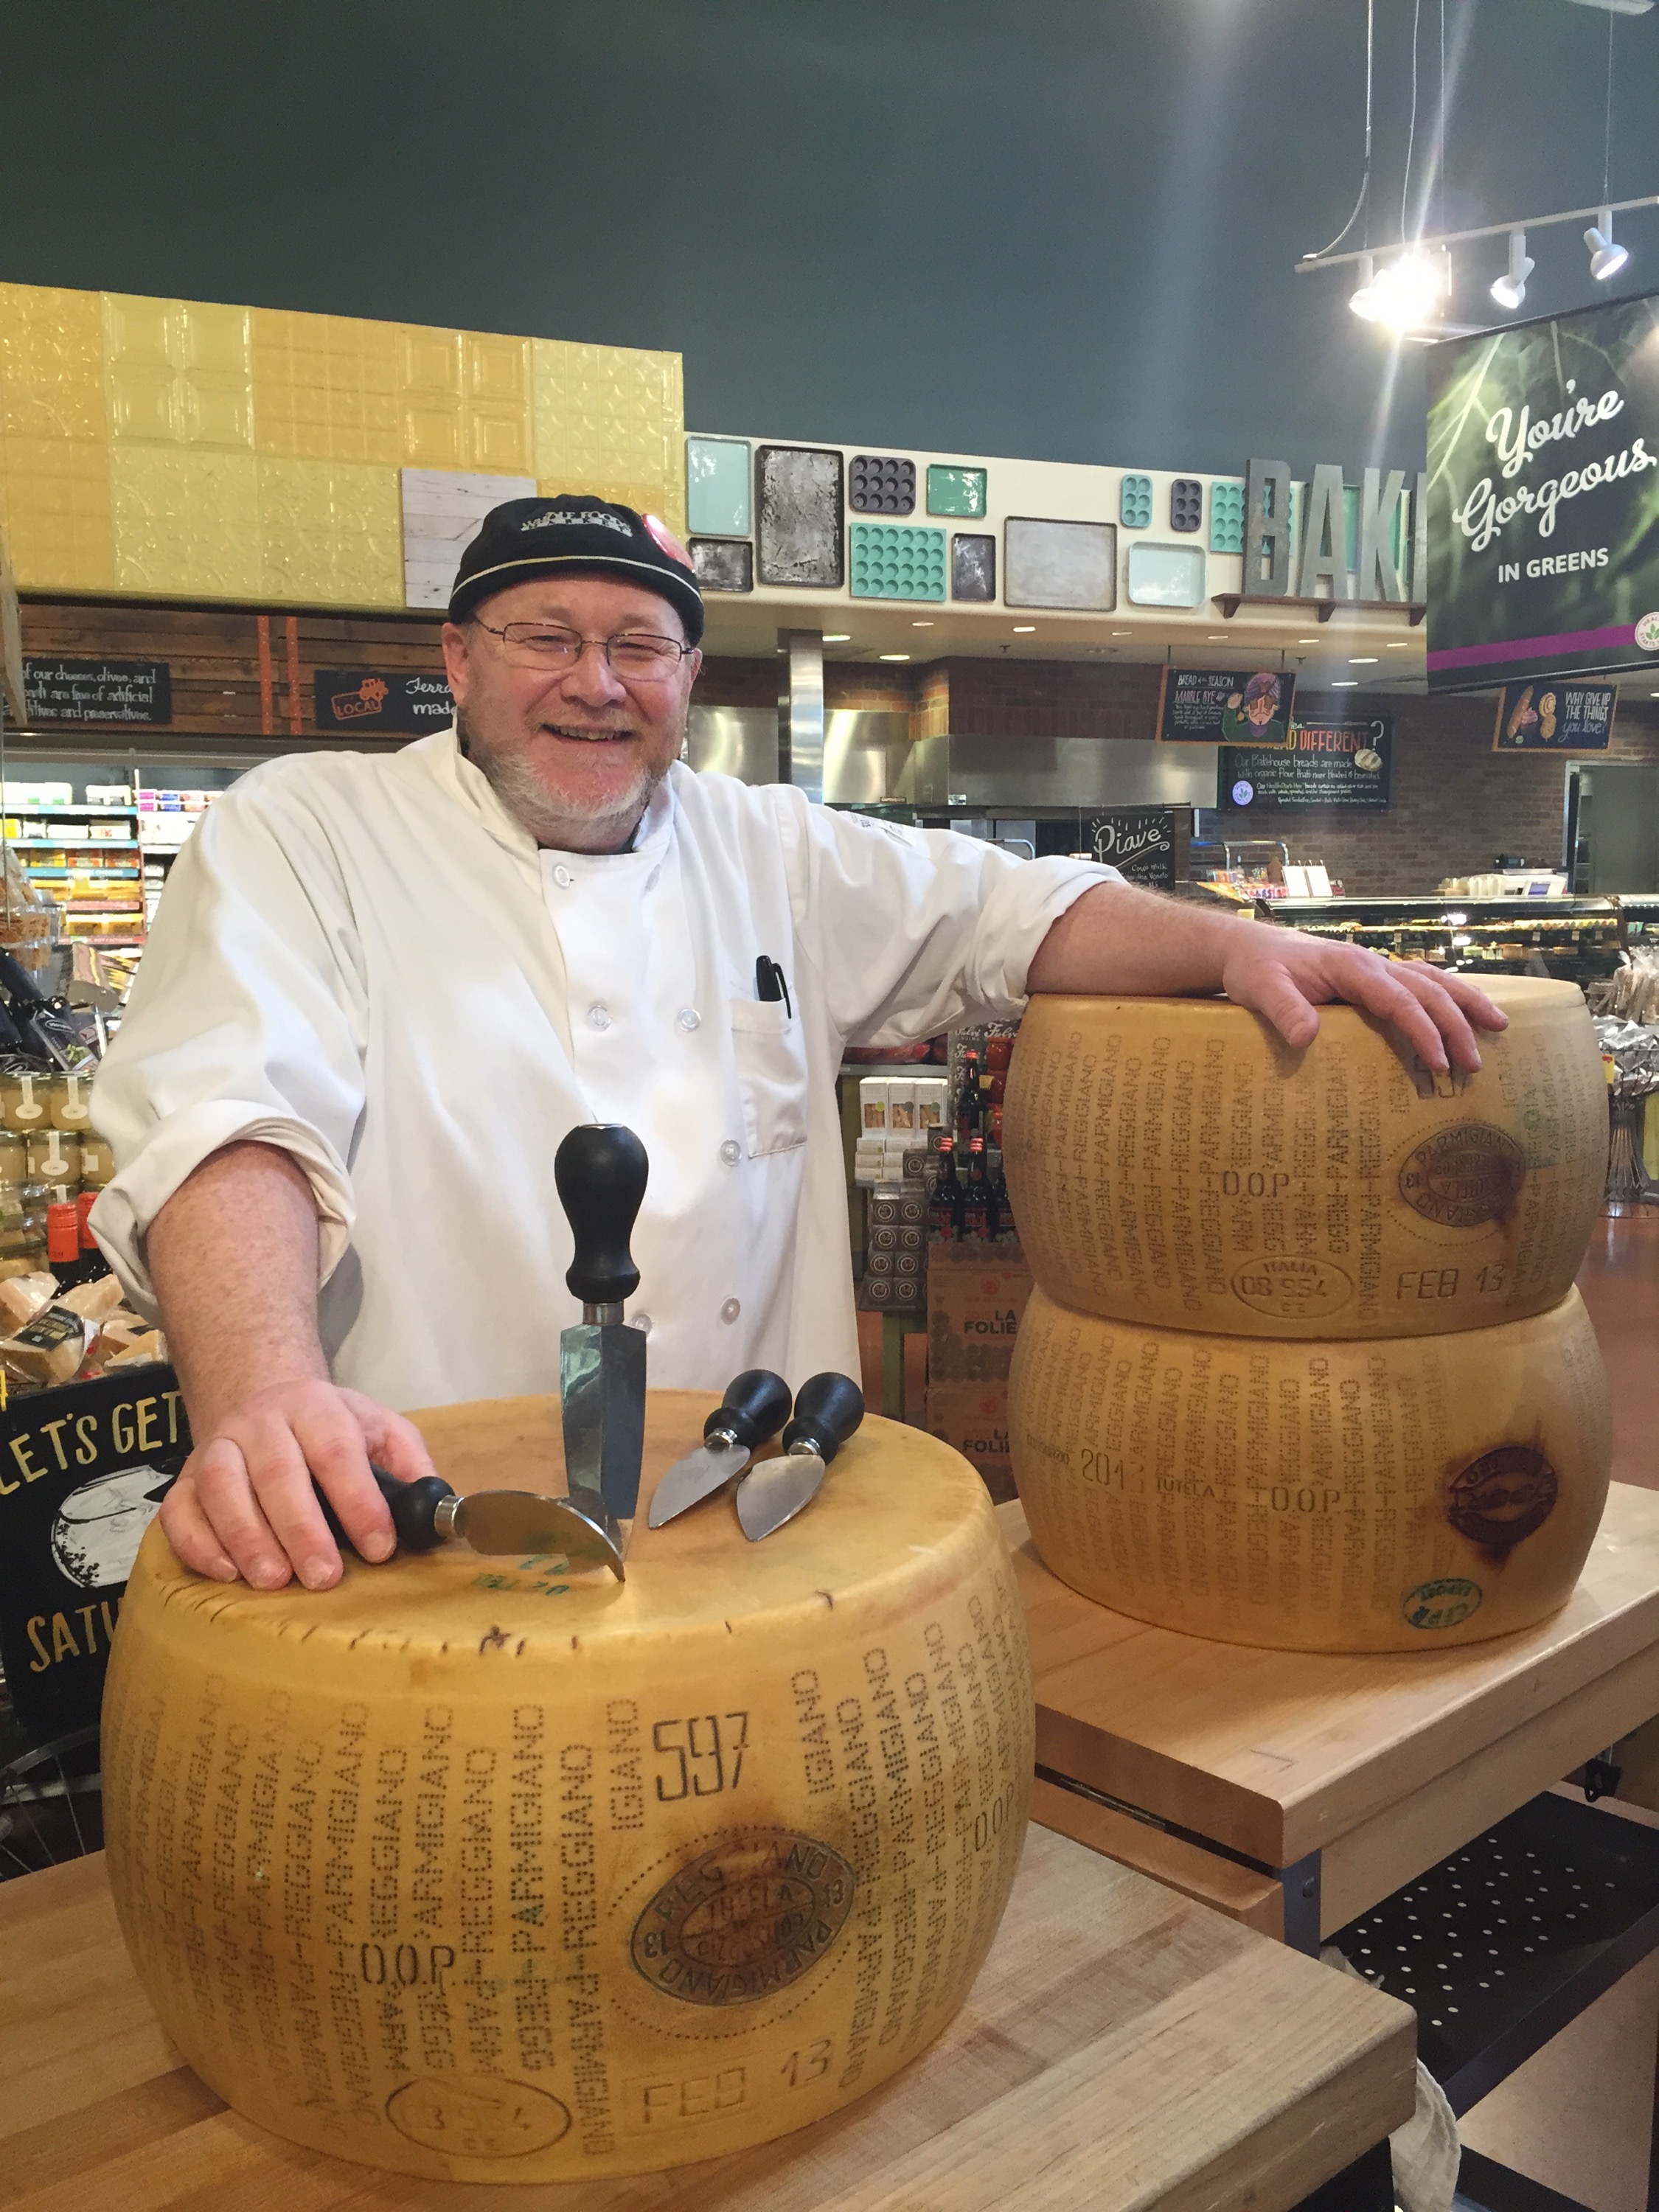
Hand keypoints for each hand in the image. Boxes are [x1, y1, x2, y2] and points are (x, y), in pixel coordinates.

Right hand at [158, 1378, 440, 1592]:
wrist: (263, 1399)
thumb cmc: (330, 1428)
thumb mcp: (379, 1429)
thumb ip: (409, 1464)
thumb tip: (435, 1508)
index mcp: (315, 1407)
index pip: (336, 1450)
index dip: (358, 1501)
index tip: (379, 1548)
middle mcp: (261, 1422)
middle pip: (277, 1471)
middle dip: (302, 1529)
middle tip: (324, 1577)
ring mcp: (217, 1447)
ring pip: (221, 1487)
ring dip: (247, 1537)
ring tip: (274, 1580)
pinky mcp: (183, 1479)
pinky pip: (178, 1510)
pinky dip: (197, 1543)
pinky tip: (226, 1573)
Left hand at [1220, 929, 1506, 1071]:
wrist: (1250, 950)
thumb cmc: (1256, 969)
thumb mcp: (1262, 989)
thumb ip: (1284, 1010)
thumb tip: (1306, 1038)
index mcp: (1352, 967)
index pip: (1398, 999)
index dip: (1423, 1030)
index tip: (1438, 1062)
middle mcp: (1373, 964)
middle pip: (1428, 990)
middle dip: (1456, 1026)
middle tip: (1473, 1066)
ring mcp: (1378, 969)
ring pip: (1435, 981)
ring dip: (1467, 1004)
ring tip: (1500, 1028)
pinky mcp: (1376, 979)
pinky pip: (1422, 984)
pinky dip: (1450, 998)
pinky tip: (1469, 1014)